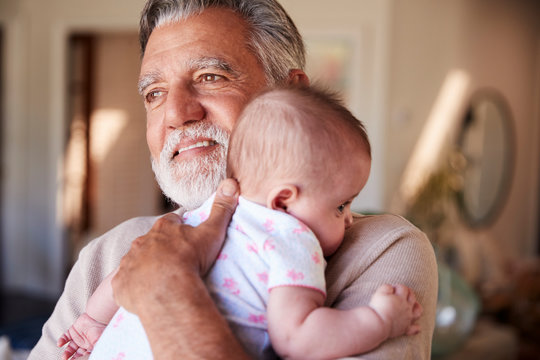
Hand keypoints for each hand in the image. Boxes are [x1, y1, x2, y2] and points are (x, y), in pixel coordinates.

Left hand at [57, 312, 106, 359]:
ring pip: (70, 348)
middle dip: (72, 358)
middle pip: (76, 354)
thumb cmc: (102, 330)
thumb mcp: (98, 343)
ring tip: (64, 356)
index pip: (84, 356)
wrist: (98, 316)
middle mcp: (84, 343)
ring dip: (66, 353)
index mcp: (91, 347)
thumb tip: (87, 357)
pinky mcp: (73, 330)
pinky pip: (65, 337)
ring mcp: (78, 337)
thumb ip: (92, 351)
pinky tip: (60, 344)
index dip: (79, 359)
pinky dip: (62, 341)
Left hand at [111, 178, 238, 313]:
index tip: (187, 238)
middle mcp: (142, 241)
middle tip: (175, 262)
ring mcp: (129, 262)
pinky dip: (132, 287)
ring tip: (160, 280)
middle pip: (151, 241)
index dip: (179, 229)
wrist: (168, 290)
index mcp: (163, 227)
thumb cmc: (191, 259)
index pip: (171, 221)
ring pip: (136, 261)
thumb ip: (221, 208)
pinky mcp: (120, 284)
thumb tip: (231, 182)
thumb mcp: (212, 232)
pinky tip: (144, 294)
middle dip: (160, 248)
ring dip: (145, 267)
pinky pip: (124, 283)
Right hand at [369, 284, 422, 337]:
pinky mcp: (405, 328)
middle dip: (408, 293)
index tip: (391, 289)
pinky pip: (414, 328)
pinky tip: (417, 327)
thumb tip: (390, 288)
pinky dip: (416, 327)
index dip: (397, 287)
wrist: (379, 324)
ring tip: (414, 305)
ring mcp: (407, 318)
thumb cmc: (378, 307)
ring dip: (417, 307)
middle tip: (403, 292)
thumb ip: (386, 287)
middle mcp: (406, 307)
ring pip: (417, 311)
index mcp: (400, 298)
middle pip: (412, 297)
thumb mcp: (380, 293)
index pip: (403, 288)